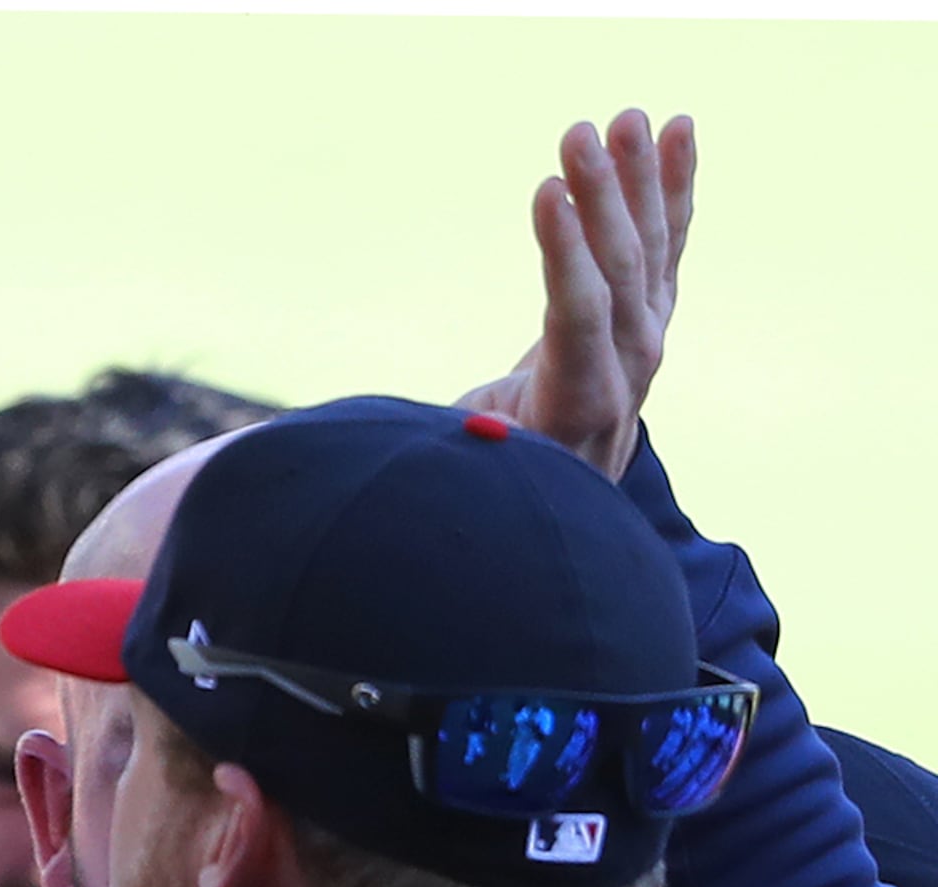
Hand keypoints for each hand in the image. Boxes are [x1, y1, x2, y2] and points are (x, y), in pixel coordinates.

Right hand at [456, 110, 696, 480]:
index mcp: (580, 404)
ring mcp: (647, 337)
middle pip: (622, 269)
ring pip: (650, 246)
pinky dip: (672, 186)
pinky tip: (678, 132)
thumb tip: (488, 425)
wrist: (565, 498)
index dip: (566, 254)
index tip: (546, 190)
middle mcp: (629, 366)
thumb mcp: (478, 479)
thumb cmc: (502, 481)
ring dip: (639, 177)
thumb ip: (481, 448)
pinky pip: (666, 240)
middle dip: (601, 196)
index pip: (580, 314)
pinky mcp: (649, 311)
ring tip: (628, 118)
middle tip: (578, 132)